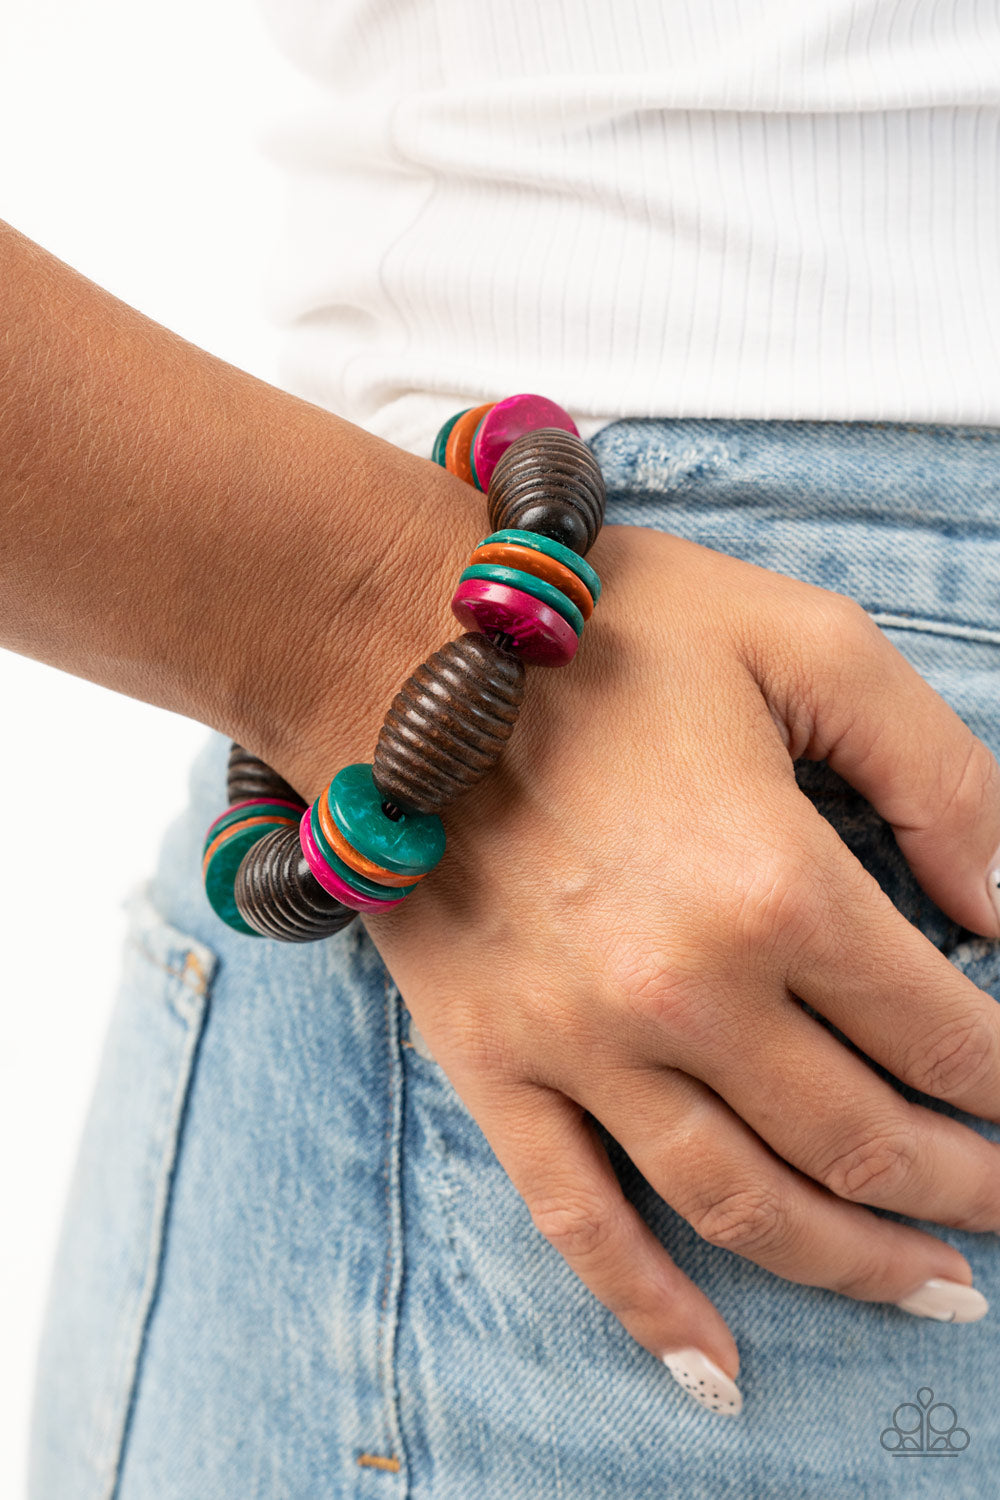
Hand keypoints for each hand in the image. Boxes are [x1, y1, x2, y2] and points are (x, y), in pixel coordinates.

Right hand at [326, 525, 999, 1392]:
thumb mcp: (807, 644)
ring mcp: (578, 1045)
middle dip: (962, 1185)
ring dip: (853, 1263)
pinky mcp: (493, 1065)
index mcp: (774, 884)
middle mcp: (685, 993)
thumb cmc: (603, 632)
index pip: (938, 1030)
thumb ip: (939, 775)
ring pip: (743, 1203)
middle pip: (860, 1137)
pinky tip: (716, 1371)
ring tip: (932, 1291)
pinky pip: (577, 1217)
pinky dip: (651, 1308)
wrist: (394, 650)